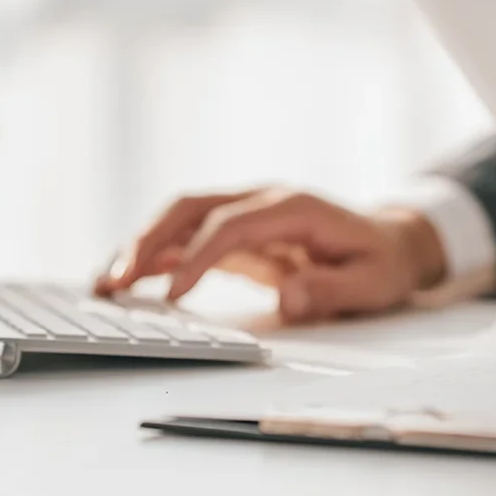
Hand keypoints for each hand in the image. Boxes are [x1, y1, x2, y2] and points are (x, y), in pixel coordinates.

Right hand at [92, 187, 446, 323]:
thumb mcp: (373, 284)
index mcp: (294, 208)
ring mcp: (246, 213)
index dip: (197, 256)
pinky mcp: (237, 234)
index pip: (231, 225)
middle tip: (117, 280)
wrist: (390, 242)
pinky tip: (127, 280)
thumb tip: (290, 293)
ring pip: (182, 218)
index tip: (171, 294)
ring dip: (142, 245)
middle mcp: (262, 201)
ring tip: (105, 282)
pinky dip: (156, 255)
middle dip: (151, 240)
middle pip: (194, 208)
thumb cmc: (381, 263)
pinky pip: (188, 237)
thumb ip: (331, 290)